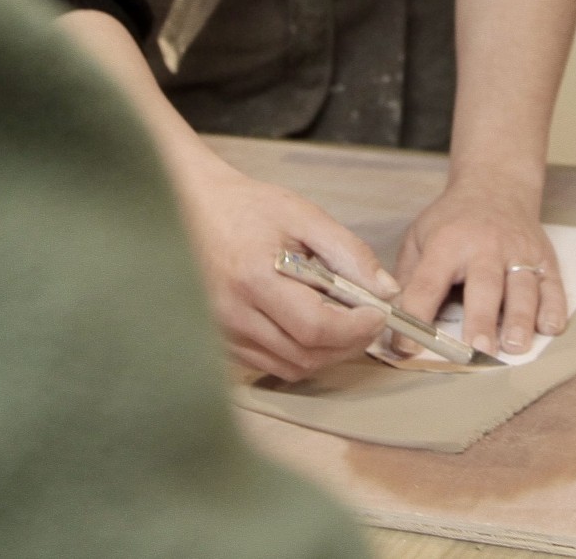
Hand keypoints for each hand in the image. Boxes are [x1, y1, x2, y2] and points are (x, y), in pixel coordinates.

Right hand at [172, 151, 397, 380]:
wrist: (191, 208)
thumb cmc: (247, 208)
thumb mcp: (304, 216)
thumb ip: (348, 252)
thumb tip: (385, 291)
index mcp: (254, 278)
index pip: (315, 327)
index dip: (355, 328)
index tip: (378, 313)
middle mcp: (233, 314)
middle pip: (306, 355)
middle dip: (348, 344)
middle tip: (367, 319)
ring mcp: (223, 332)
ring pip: (291, 367)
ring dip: (326, 353)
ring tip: (341, 321)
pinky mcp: (220, 341)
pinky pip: (270, 364)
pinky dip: (300, 353)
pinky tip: (309, 325)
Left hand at [395, 172, 564, 357]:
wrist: (497, 186)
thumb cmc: (453, 220)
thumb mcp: (420, 236)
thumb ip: (408, 277)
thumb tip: (392, 317)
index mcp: (448, 243)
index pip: (428, 282)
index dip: (416, 314)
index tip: (406, 346)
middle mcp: (486, 247)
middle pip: (484, 286)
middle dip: (481, 319)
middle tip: (478, 351)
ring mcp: (519, 252)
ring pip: (522, 288)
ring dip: (520, 318)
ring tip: (515, 346)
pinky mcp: (544, 258)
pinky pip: (553, 284)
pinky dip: (554, 307)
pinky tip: (550, 328)